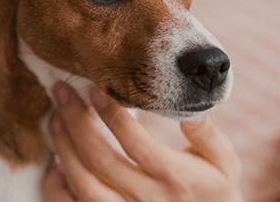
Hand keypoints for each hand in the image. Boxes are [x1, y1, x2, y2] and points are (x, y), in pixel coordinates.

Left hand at [43, 83, 242, 201]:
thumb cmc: (213, 190)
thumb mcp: (224, 163)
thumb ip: (208, 135)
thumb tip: (191, 108)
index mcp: (177, 178)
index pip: (139, 145)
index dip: (113, 116)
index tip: (96, 89)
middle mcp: (149, 199)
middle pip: (103, 161)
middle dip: (77, 122)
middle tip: (62, 91)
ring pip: (84, 185)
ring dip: (64, 149)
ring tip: (55, 118)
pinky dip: (58, 187)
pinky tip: (55, 162)